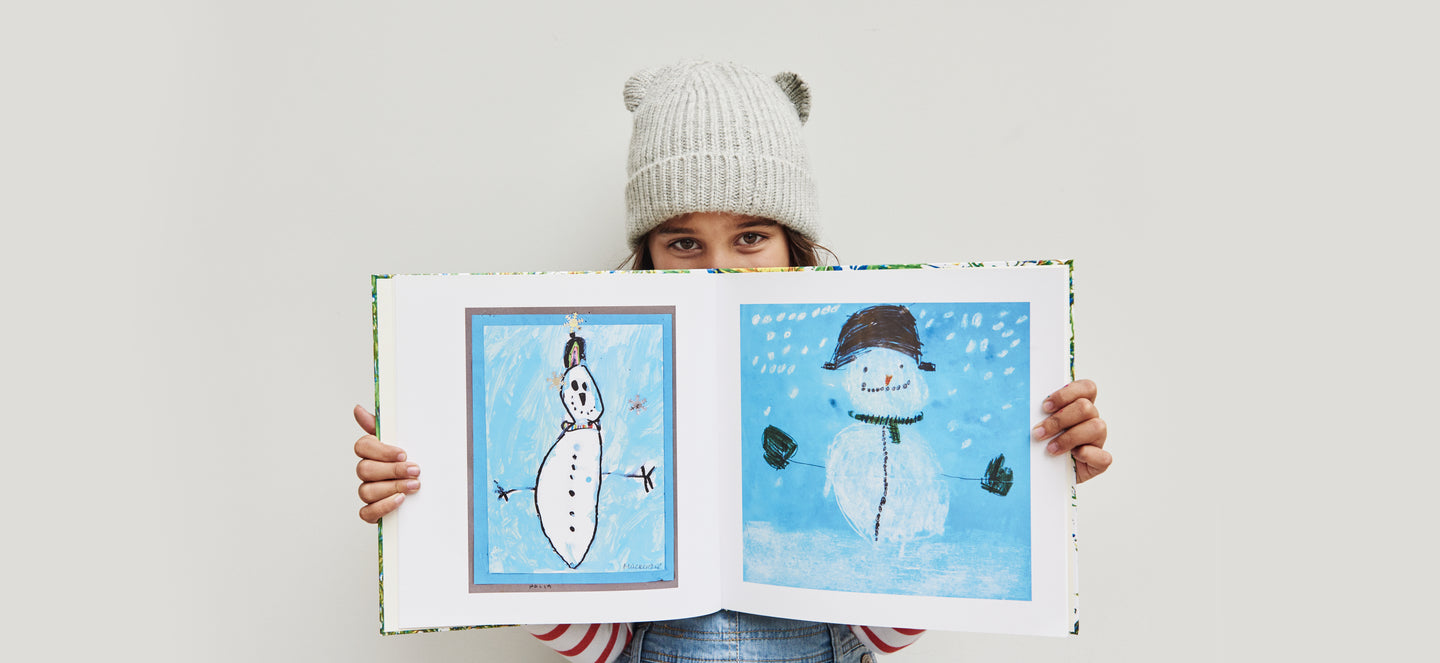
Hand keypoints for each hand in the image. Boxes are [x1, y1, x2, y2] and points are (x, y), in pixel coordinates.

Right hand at [354, 405, 420, 522]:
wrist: (433, 488)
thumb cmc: (415, 461)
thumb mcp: (405, 440)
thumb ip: (384, 425)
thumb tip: (358, 409)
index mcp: (373, 452)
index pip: (362, 446)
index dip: (382, 451)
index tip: (403, 453)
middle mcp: (367, 471)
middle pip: (364, 469)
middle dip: (392, 470)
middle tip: (415, 470)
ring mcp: (368, 492)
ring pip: (366, 491)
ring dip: (392, 487)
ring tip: (414, 485)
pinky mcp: (373, 511)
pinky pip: (367, 512)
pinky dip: (384, 506)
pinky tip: (400, 500)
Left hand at [1031, 379, 1110, 482]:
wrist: (1045, 474)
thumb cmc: (1041, 446)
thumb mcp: (1039, 427)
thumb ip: (1037, 415)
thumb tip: (1023, 407)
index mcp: (1079, 407)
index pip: (1087, 388)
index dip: (1067, 394)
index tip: (1045, 407)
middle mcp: (1091, 420)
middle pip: (1086, 407)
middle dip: (1059, 420)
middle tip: (1038, 433)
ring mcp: (1097, 441)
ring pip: (1096, 427)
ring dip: (1069, 437)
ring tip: (1050, 449)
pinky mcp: (1099, 462)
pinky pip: (1104, 456)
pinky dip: (1088, 455)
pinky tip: (1073, 456)